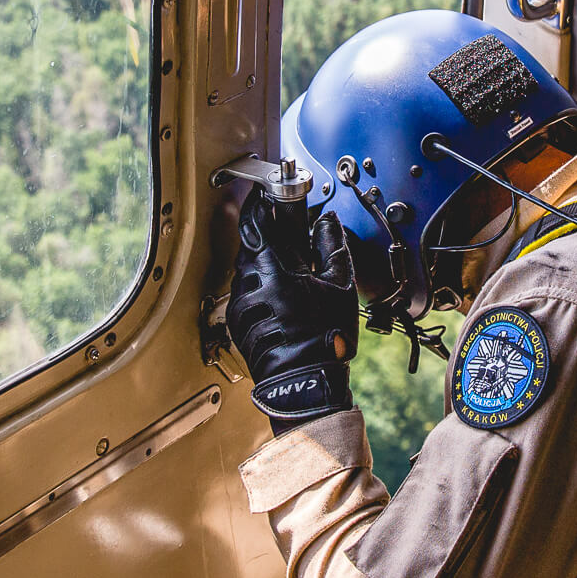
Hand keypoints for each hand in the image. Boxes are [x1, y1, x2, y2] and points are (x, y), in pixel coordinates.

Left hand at [228, 189, 358, 433]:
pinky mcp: (237, 323)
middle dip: (266, 240)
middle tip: (286, 241)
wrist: (305, 380)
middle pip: (249, 246)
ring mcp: (240, 304)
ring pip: (246, 272)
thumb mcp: (339, 284)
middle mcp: (249, 283)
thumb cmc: (324, 337)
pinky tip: (280, 301)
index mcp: (272, 267)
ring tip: (289, 277)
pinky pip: (246, 295)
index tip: (266, 197)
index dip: (259, 205)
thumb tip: (328, 223)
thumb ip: (332, 246)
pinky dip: (260, 291)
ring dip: (263, 267)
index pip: (255, 222)